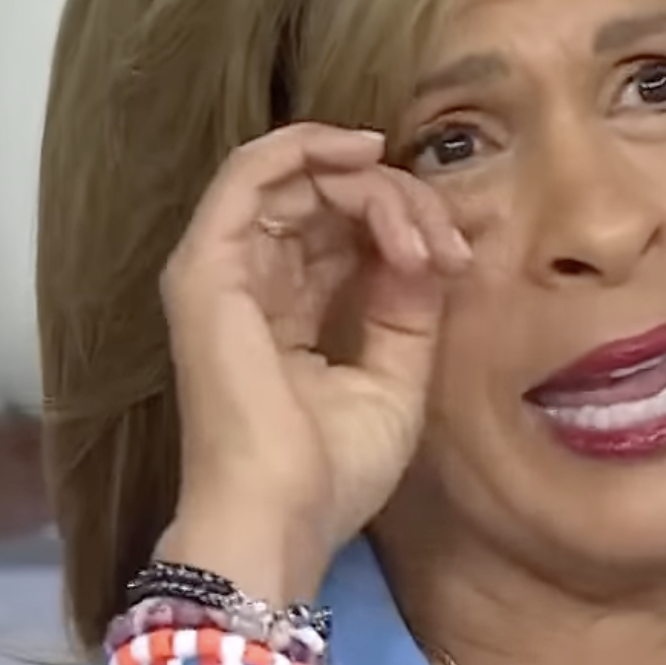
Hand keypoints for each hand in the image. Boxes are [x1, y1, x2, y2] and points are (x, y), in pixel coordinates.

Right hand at [160, 123, 471, 595]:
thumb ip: (407, 305)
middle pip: (326, 199)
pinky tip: (365, 156)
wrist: (281, 516)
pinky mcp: (207, 264)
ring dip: (371, 185)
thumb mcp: (395, 378)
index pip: (344, 235)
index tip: (459, 258)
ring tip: (417, 226)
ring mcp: (221, 270)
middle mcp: (250, 284)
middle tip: (448, 241)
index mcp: (288, 315)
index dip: (406, 226)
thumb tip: (428, 246)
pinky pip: (250, 171)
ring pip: (299, 178)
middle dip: (398, 201)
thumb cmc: (330, 473)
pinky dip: (309, 148)